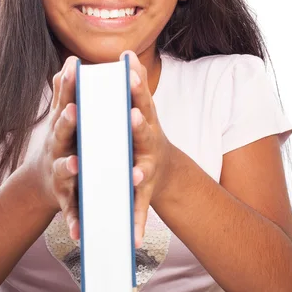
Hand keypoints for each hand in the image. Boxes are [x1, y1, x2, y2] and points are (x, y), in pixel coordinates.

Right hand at [23, 55, 80, 240]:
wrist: (42, 183)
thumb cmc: (59, 145)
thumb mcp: (61, 119)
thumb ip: (65, 92)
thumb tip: (69, 60)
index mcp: (61, 129)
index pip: (64, 103)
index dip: (68, 85)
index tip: (73, 67)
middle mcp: (56, 149)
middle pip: (61, 133)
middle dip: (67, 122)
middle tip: (75, 110)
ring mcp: (59, 174)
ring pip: (64, 171)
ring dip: (68, 167)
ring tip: (75, 164)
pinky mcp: (65, 200)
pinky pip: (70, 211)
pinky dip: (73, 221)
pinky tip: (77, 233)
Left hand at [120, 50, 173, 248]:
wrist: (163, 170)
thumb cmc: (144, 135)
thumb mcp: (141, 110)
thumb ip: (134, 83)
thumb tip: (127, 52)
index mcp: (143, 121)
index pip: (141, 100)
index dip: (136, 86)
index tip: (127, 71)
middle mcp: (150, 143)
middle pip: (144, 132)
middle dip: (138, 124)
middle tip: (131, 116)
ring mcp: (148, 168)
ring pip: (143, 170)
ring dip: (139, 173)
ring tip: (133, 175)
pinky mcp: (144, 192)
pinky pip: (138, 207)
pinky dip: (136, 221)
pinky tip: (134, 238)